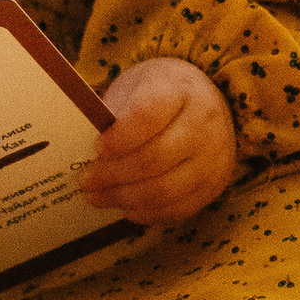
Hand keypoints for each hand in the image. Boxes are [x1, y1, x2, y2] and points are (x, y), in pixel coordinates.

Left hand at [79, 58, 239, 230]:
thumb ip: (115, 114)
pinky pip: (176, 209)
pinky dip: (145, 212)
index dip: (119, 137)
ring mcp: (214, 159)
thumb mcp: (138, 87)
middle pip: (155, 158)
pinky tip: (124, 206)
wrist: (206, 103)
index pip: (148, 116)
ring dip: (124, 198)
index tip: (95, 147)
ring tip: (97, 197)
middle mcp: (204, 125)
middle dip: (113, 173)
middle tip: (85, 180)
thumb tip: (84, 152)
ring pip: (165, 190)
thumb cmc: (160, 94)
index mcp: (181, 90)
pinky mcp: (214, 186)